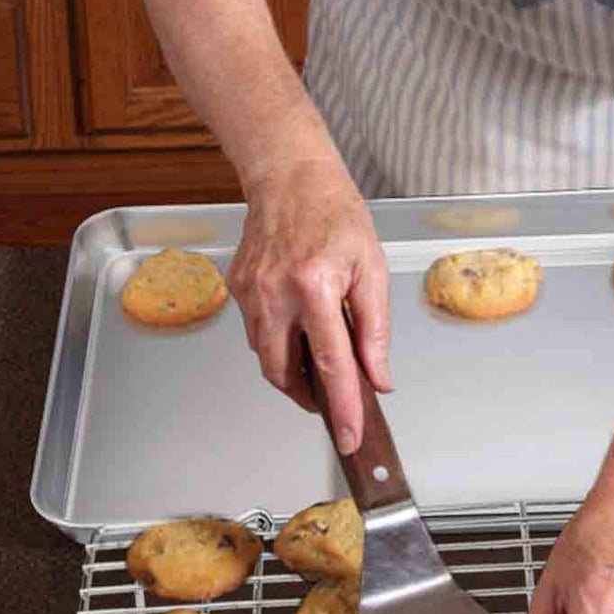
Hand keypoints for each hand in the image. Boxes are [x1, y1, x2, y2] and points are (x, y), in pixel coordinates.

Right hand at [227, 158, 390, 452]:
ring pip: (266, 358)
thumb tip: (377, 377)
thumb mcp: (371, 270)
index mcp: (314, 287)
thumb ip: (375, 331)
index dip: (342, 407)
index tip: (348, 436)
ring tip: (317, 362)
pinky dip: (277, 342)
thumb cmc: (335, 215)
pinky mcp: (236, 289)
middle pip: (284, 374)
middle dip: (307, 397)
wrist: (290, 177)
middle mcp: (274, 293)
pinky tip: (296, 327)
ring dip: (291, 371)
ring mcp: (249, 292)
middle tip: (330, 402)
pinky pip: (256, 333)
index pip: (331, 365)